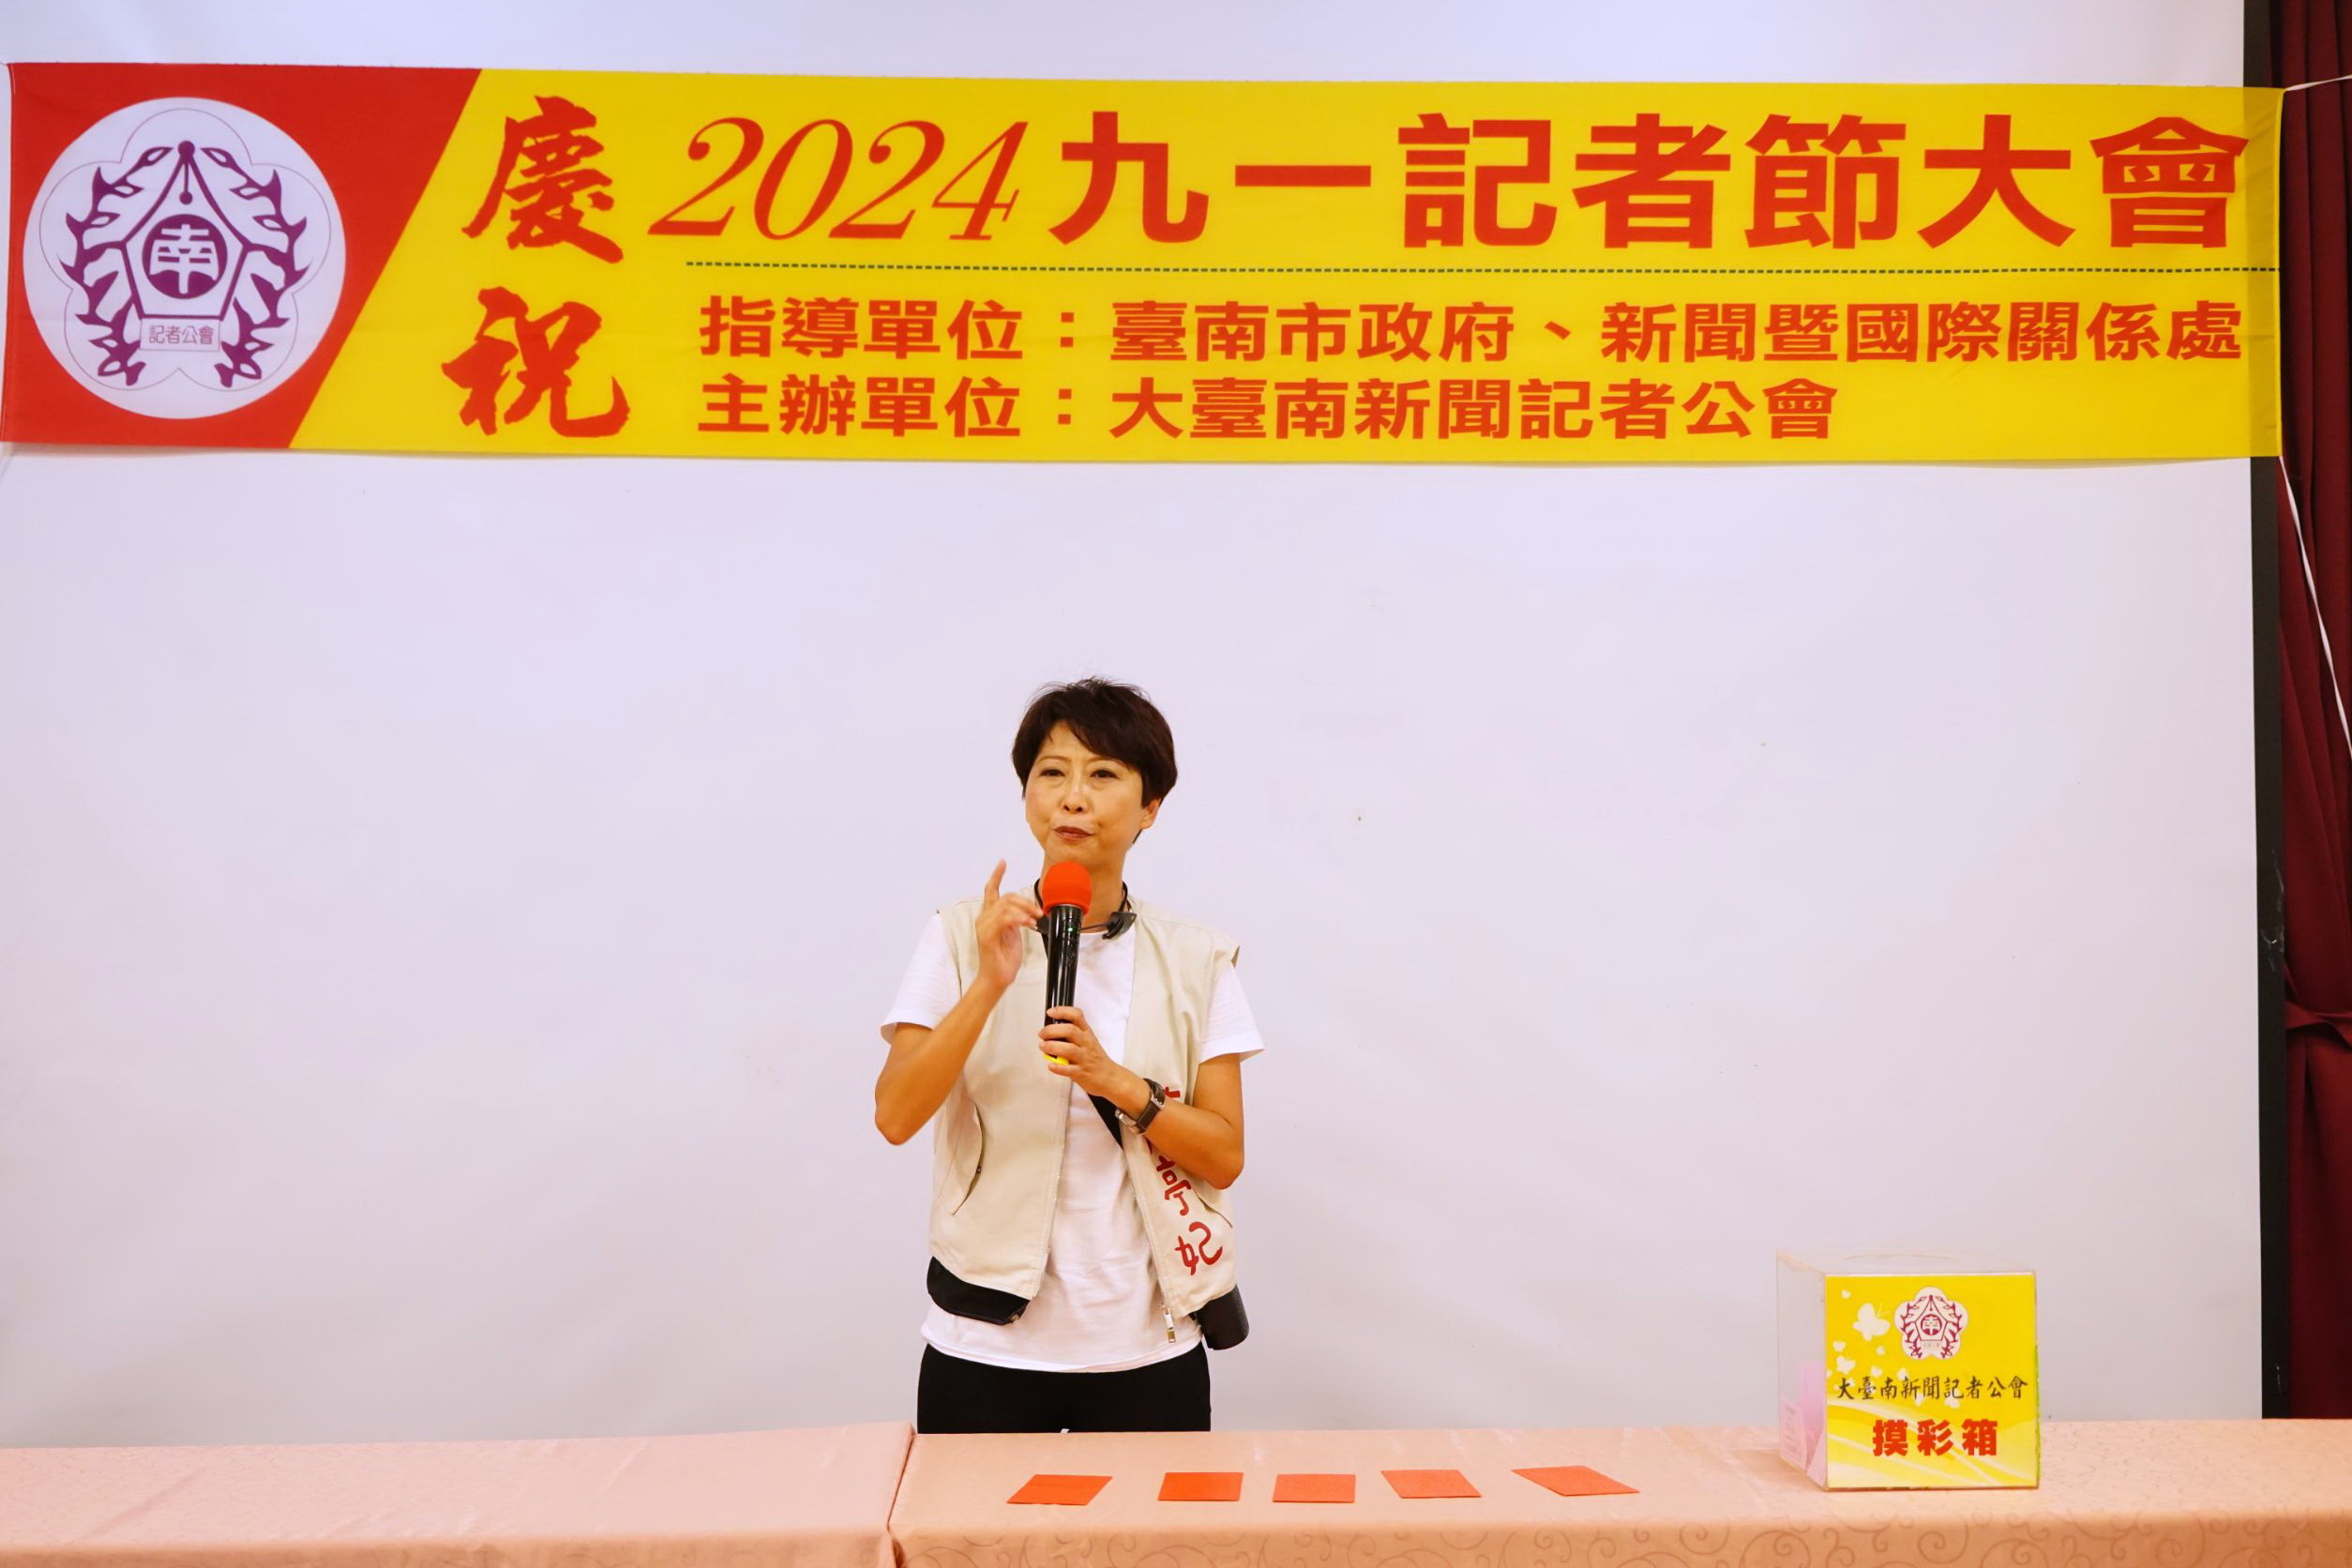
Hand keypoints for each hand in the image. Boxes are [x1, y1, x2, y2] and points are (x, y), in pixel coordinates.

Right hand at [975, 860, 1040, 992]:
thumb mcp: (1013, 934)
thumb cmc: (1003, 959)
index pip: (991, 891)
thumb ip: (1015, 919)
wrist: (996, 979)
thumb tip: (1027, 911)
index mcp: (989, 917)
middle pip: (1005, 897)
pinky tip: (1027, 924)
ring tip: (1034, 920)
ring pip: (1006, 906)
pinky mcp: (987, 936)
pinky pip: (1004, 919)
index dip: (997, 875)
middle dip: (1025, 901)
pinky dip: (1019, 918)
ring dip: (1024, 910)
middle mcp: (983, 919)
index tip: (1003, 863)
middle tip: (1038, 912)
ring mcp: (984, 927)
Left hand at [1040, 1006, 1143, 1106]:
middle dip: (1052, 1030)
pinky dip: (1057, 1067)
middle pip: (1070, 1031)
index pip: (1077, 1016)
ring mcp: (1084, 1058)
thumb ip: (1072, 1034)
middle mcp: (1086, 1043)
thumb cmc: (1095, 1058)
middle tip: (1042, 1034)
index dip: (1062, 1011)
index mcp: (1087, 1033)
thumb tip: (1050, 1030)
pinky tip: (1051, 1065)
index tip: (1050, 1012)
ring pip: (1068, 1049)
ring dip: (1052, 1047)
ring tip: (1043, 1047)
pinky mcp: (1081, 1073)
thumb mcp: (1088, 1040)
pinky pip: (1068, 1070)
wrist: (1109, 1077)